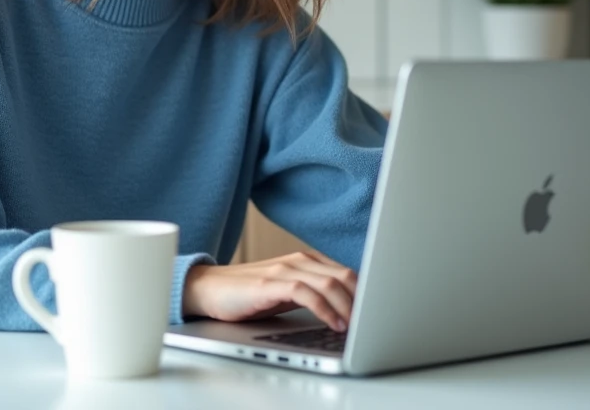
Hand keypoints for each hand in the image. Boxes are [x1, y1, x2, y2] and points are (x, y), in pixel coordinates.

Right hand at [182, 251, 358, 332]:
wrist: (210, 289)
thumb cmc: (249, 295)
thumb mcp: (288, 294)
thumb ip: (315, 295)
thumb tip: (348, 312)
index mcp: (308, 261)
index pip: (349, 273)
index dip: (367, 294)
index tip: (380, 314)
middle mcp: (300, 261)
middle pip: (346, 276)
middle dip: (364, 301)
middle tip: (374, 324)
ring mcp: (285, 270)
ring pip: (330, 284)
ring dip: (349, 308)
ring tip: (359, 328)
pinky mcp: (271, 284)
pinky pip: (307, 293)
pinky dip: (326, 309)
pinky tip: (334, 324)